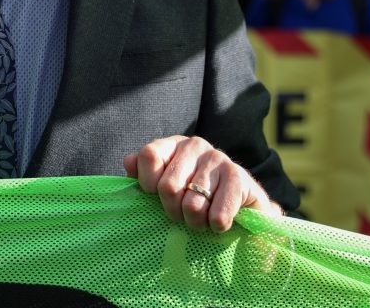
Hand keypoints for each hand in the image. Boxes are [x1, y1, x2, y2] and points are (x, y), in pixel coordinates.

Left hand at [124, 135, 279, 232]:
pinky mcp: (238, 176)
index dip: (147, 183)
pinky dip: (215, 225)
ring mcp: (218, 158)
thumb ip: (143, 174)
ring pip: (192, 204)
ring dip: (195, 222)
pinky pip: (218, 213)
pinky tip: (218, 223)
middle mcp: (194, 145)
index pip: (149, 156)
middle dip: (173, 211)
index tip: (154, 197)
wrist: (241, 205)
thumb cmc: (193, 196)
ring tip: (200, 221)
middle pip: (168, 186)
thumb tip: (128, 162)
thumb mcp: (165, 184)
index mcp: (172, 144)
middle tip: (181, 217)